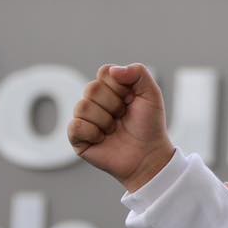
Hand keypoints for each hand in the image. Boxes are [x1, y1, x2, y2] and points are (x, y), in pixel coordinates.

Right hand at [67, 63, 175, 191]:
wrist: (149, 156)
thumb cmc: (150, 126)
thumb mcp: (152, 95)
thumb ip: (138, 73)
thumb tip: (113, 71)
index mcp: (110, 88)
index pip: (105, 72)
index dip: (120, 87)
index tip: (132, 100)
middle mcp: (95, 101)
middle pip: (92, 89)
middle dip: (114, 105)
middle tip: (123, 117)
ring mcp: (85, 118)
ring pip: (82, 107)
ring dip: (105, 121)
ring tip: (115, 130)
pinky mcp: (78, 137)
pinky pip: (75, 126)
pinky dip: (93, 133)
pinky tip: (102, 139)